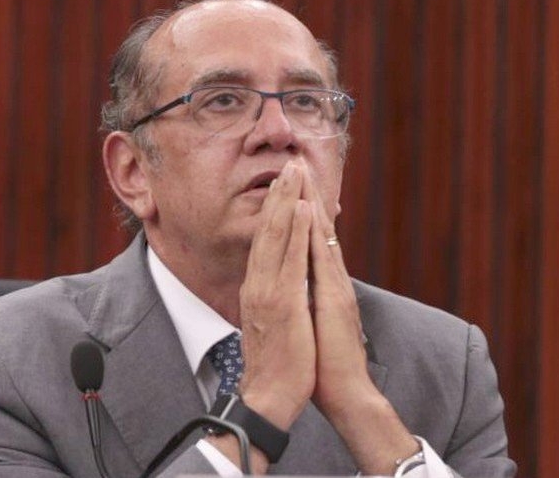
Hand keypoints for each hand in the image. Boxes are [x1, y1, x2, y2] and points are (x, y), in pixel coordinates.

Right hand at [236, 160, 315, 429]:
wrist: (270, 396)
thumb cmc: (277, 364)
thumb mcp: (273, 323)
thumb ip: (274, 298)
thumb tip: (282, 283)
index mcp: (258, 288)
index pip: (265, 240)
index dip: (274, 209)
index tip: (283, 183)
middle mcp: (258, 284)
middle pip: (267, 230)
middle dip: (278, 194)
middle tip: (288, 163)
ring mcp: (268, 292)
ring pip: (276, 236)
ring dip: (285, 201)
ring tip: (293, 171)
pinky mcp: (283, 303)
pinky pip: (290, 260)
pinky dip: (294, 231)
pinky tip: (301, 209)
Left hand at [300, 168, 422, 474]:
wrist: (347, 393)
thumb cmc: (327, 365)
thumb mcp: (316, 325)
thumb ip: (313, 303)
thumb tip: (303, 289)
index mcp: (326, 287)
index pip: (313, 242)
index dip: (303, 212)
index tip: (293, 185)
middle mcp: (332, 281)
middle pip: (318, 230)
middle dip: (306, 195)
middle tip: (296, 163)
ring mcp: (335, 287)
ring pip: (321, 237)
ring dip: (310, 203)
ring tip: (301, 173)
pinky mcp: (334, 299)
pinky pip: (321, 258)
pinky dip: (314, 233)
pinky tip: (308, 211)